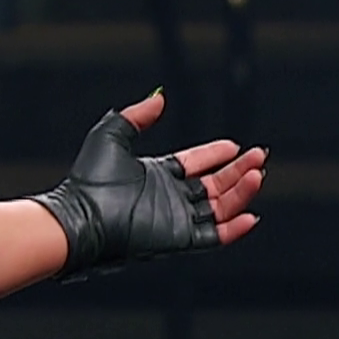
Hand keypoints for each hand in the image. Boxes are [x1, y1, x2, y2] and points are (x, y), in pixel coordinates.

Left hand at [33, 91, 265, 280]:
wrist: (79, 218)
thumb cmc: (88, 180)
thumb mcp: (111, 134)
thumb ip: (136, 115)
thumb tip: (160, 98)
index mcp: (155, 175)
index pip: (194, 164)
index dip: (214, 155)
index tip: (234, 146)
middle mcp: (168, 198)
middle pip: (214, 184)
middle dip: (237, 171)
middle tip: (258, 157)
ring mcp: (175, 219)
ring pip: (219, 207)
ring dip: (241, 192)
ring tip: (256, 175)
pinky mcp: (177, 239)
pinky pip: (213, 236)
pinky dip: (233, 228)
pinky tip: (250, 214)